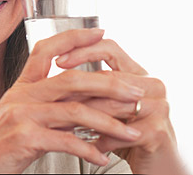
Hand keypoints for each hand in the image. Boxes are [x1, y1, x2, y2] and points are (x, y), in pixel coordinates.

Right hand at [0, 29, 143, 173]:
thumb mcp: (19, 121)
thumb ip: (48, 109)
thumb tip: (83, 107)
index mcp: (20, 88)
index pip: (46, 50)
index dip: (73, 37)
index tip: (99, 32)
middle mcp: (20, 97)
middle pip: (71, 78)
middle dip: (110, 83)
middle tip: (136, 91)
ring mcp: (21, 116)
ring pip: (75, 110)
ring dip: (109, 122)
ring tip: (130, 132)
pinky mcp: (23, 138)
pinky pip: (66, 140)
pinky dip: (89, 150)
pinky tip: (102, 157)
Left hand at [55, 37, 184, 174]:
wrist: (157, 163)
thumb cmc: (127, 131)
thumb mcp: (107, 104)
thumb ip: (91, 87)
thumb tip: (53, 74)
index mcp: (136, 73)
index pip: (109, 48)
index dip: (83, 51)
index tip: (59, 61)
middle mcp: (150, 85)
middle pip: (108, 78)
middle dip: (77, 89)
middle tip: (54, 96)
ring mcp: (158, 107)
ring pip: (112, 105)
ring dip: (85, 115)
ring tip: (63, 122)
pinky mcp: (157, 132)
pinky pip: (120, 132)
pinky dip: (99, 139)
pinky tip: (86, 145)